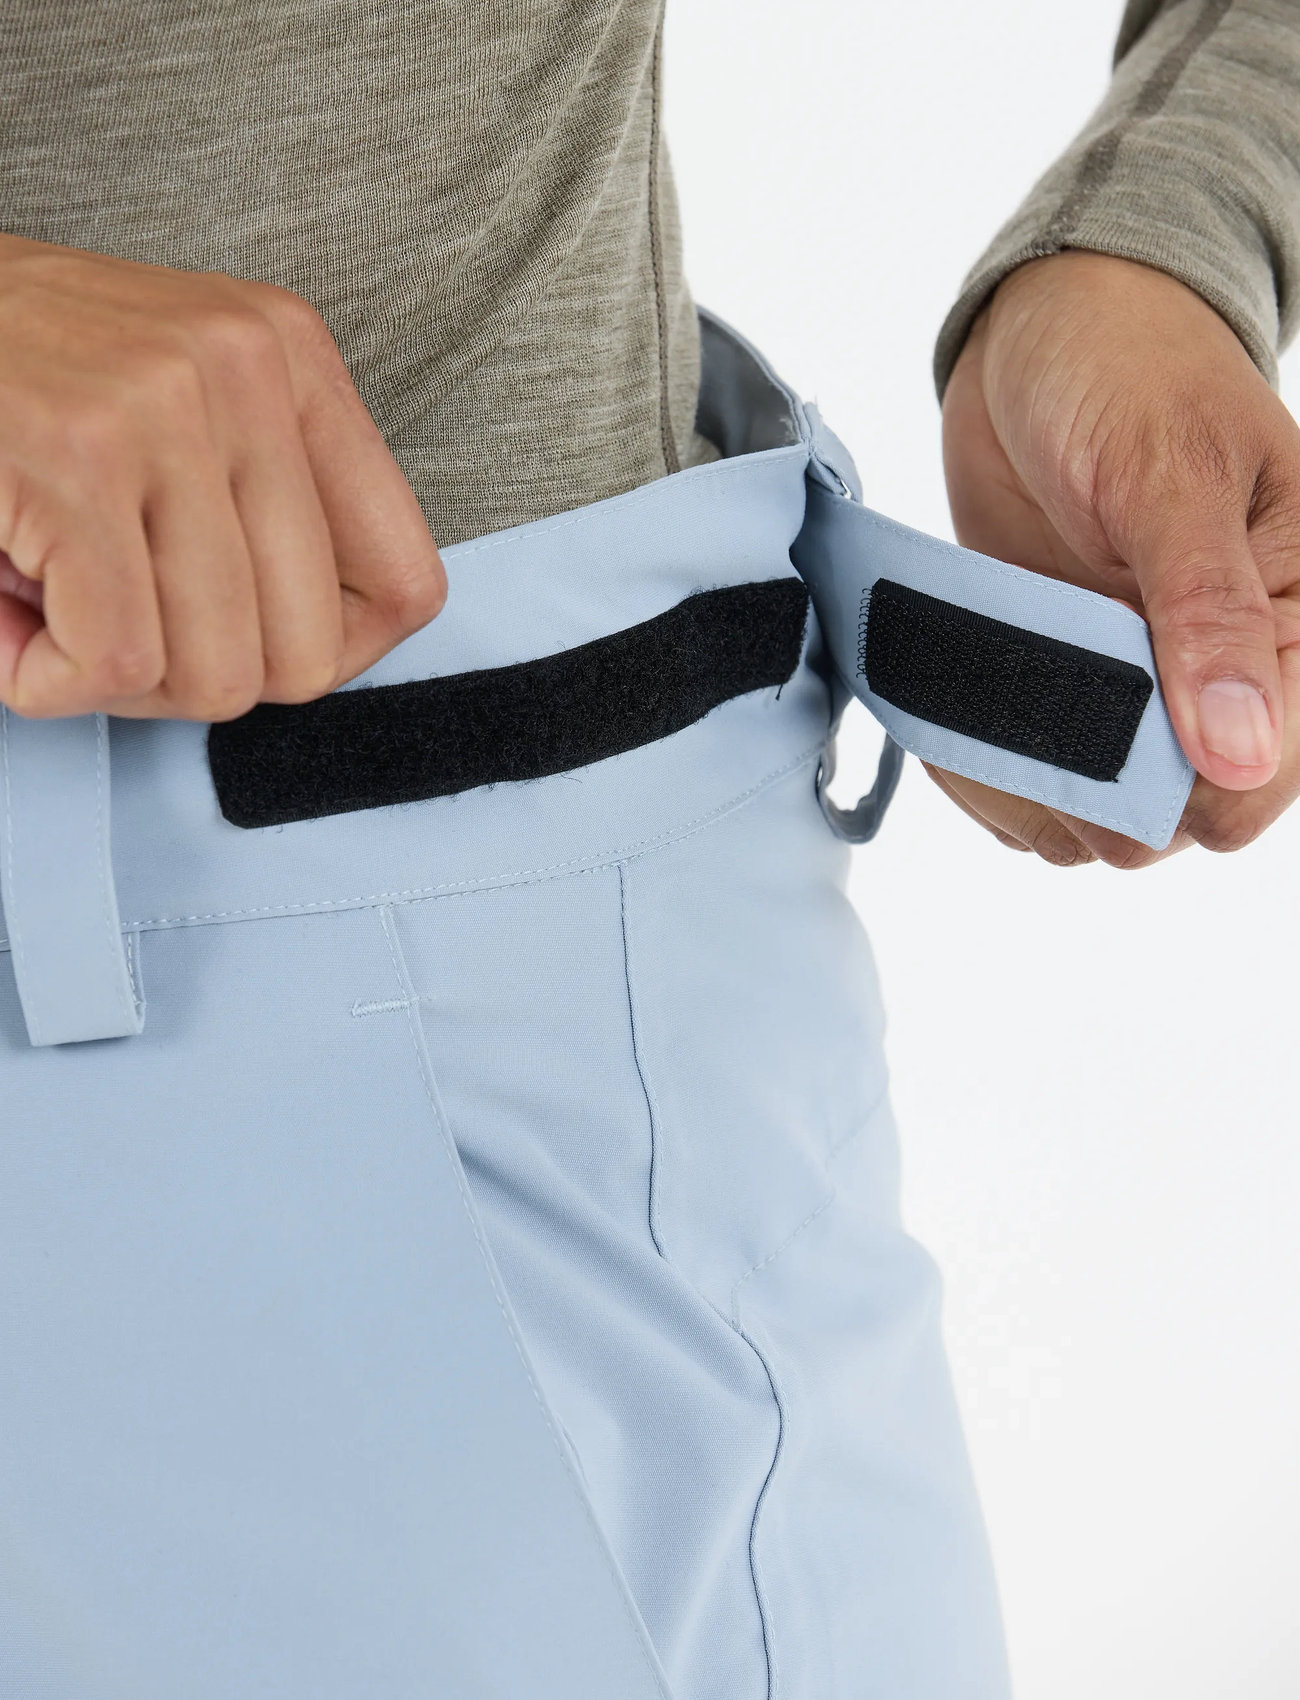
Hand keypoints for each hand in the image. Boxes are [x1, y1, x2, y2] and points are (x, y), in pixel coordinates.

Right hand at [0, 233, 445, 720]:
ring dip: (118, 681)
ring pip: (217, 676)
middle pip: (307, 658)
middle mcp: (247, 371)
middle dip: (204, 677)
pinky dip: (49, 681)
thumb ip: (273, 510)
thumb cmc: (21, 375)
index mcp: (295, 360)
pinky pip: (117, 665)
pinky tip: (13, 614)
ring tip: (56, 598)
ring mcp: (162, 411)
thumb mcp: (187, 407)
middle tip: (123, 621)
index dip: (330, 653)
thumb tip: (331, 654)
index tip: (250, 639)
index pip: (407, 586)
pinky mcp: (73, 461)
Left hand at [938, 250, 1299, 867]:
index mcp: (1297, 625)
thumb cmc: (1131, 372)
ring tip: (972, 710)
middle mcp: (1222, 680)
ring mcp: (1134, 694)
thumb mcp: (1173, 475)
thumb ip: (1207, 610)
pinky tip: (953, 715)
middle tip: (1016, 711)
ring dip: (1020, 790)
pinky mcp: (1061, 692)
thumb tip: (1245, 756)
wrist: (1042, 334)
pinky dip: (980, 772)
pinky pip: (1026, 784)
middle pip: (1169, 824)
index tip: (1100, 744)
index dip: (1182, 794)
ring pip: (1090, 822)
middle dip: (1088, 795)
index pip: (1260, 787)